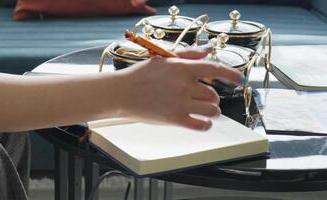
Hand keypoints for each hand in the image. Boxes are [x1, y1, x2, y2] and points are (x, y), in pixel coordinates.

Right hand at [116, 49, 241, 130]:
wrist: (121, 92)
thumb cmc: (140, 75)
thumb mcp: (163, 59)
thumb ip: (187, 55)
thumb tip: (206, 53)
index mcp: (182, 68)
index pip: (214, 69)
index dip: (230, 74)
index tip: (238, 79)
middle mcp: (184, 85)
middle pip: (213, 95)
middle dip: (213, 98)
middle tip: (206, 99)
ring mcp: (180, 103)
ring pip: (211, 110)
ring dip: (212, 112)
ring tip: (206, 111)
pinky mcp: (174, 119)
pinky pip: (201, 125)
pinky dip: (206, 125)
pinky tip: (203, 123)